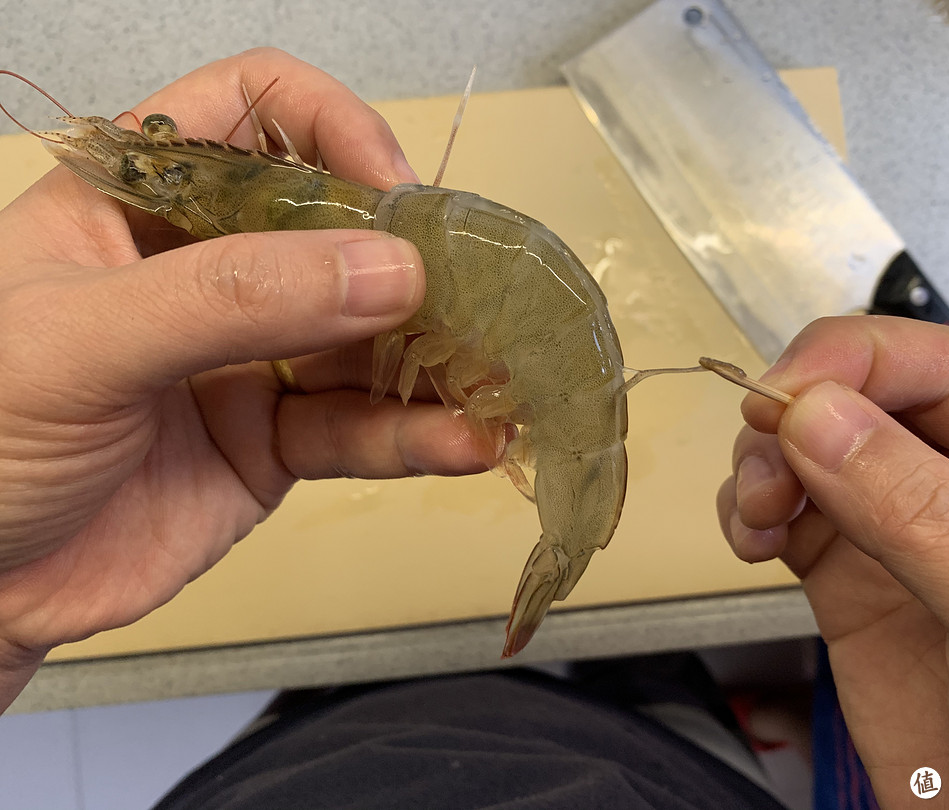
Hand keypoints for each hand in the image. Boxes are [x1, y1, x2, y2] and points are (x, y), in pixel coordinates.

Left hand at [0, 49, 487, 710]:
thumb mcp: (85, 341)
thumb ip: (233, 299)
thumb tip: (382, 268)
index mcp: (141, 202)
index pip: (259, 112)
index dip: (336, 133)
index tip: (391, 197)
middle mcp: (208, 269)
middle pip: (339, 227)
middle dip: (411, 259)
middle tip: (469, 294)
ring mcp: (250, 357)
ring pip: (368, 336)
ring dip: (436, 356)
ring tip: (492, 377)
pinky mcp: (276, 443)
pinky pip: (361, 428)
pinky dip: (416, 435)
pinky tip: (462, 441)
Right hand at [718, 316, 948, 807]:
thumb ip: (929, 520)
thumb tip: (828, 422)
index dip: (860, 362)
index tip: (790, 393)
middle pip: (870, 393)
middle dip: (802, 412)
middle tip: (766, 453)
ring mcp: (908, 530)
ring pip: (816, 444)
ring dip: (766, 460)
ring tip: (757, 508)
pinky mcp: (853, 575)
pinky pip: (786, 510)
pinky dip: (749, 509)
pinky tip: (752, 535)